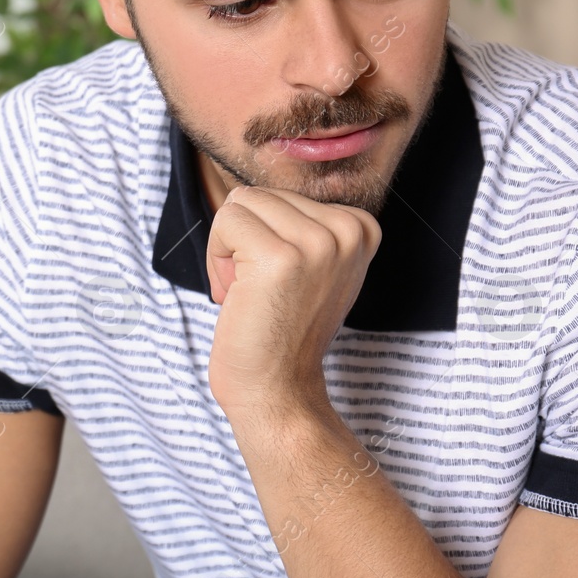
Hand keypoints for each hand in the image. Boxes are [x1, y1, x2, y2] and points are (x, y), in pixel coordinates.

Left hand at [205, 188, 379, 418]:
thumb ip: (301, 224)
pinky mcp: (280, 257)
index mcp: (361, 227)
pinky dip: (216, 259)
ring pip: (240, 204)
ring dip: (228, 250)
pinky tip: (237, 297)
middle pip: (259, 195)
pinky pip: (225, 222)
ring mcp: (317, 243)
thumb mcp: (312, 265)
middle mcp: (348, 231)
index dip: (265, 236)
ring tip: (250, 293)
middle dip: (243, 240)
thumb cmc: (281, 327)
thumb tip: (252, 187)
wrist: (277, 389)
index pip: (281, 195)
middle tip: (259, 291)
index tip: (278, 281)